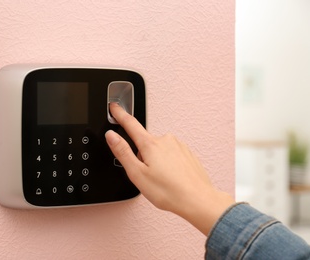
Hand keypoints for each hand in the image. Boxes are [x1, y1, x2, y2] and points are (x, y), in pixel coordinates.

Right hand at [105, 103, 233, 234]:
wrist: (198, 200)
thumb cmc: (169, 191)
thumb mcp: (137, 173)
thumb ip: (123, 152)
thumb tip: (111, 136)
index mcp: (150, 144)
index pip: (130, 124)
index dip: (120, 115)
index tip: (115, 108)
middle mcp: (165, 140)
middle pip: (145, 142)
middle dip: (142, 156)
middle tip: (147, 175)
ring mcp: (178, 146)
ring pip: (159, 150)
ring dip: (156, 161)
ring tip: (162, 180)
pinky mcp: (187, 153)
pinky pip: (171, 155)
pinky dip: (168, 165)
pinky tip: (171, 178)